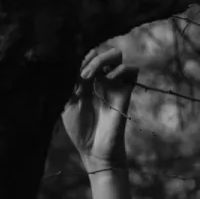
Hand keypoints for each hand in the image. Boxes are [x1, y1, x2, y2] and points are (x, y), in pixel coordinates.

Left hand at [62, 47, 137, 170]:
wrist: (93, 148)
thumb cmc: (79, 128)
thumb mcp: (68, 103)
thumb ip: (71, 83)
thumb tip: (76, 65)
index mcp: (84, 80)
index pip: (85, 56)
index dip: (79, 58)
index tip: (72, 73)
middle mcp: (99, 78)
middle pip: (100, 51)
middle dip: (90, 58)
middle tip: (82, 75)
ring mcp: (113, 83)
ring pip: (116, 54)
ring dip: (103, 59)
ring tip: (92, 75)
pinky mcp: (126, 91)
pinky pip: (132, 69)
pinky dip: (121, 69)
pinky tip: (108, 80)